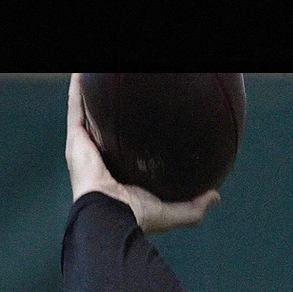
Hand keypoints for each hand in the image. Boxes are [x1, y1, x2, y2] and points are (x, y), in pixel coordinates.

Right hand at [65, 72, 219, 234]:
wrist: (111, 217)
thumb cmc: (139, 218)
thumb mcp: (174, 212)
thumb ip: (196, 207)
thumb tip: (216, 196)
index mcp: (120, 175)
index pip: (126, 151)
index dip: (133, 137)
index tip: (147, 123)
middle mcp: (101, 159)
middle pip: (105, 128)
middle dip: (110, 111)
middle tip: (125, 94)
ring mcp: (86, 148)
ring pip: (88, 114)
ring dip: (91, 95)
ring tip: (98, 75)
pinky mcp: (76, 140)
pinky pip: (77, 109)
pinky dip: (78, 91)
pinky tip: (84, 73)